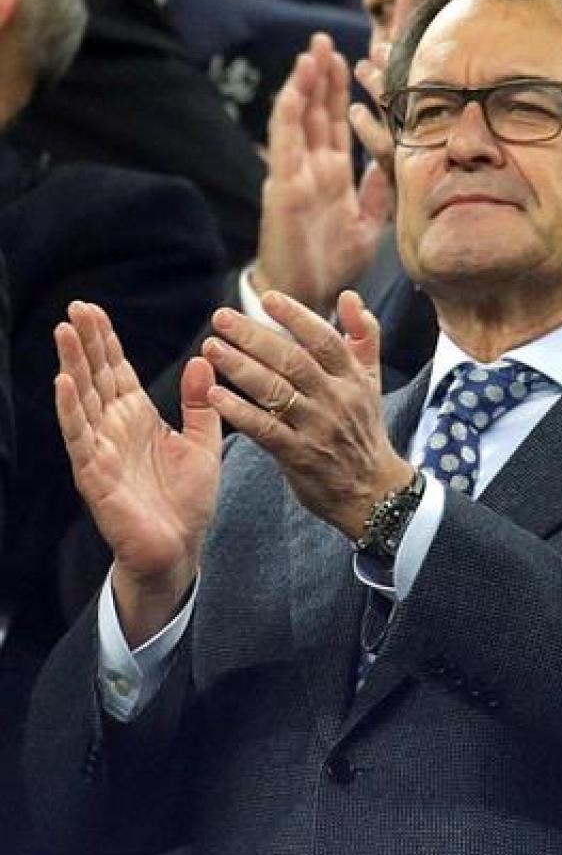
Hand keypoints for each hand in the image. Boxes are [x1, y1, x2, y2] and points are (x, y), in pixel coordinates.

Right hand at [54, 303, 221, 645]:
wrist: (179, 548)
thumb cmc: (187, 499)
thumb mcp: (203, 443)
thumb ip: (200, 403)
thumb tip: (202, 359)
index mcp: (138, 416)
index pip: (116, 370)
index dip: (106, 340)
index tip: (94, 309)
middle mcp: (114, 427)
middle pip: (95, 375)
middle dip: (86, 342)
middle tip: (76, 306)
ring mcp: (100, 448)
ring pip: (81, 398)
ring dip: (71, 364)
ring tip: (64, 331)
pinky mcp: (94, 472)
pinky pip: (79, 435)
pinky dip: (70, 408)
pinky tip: (63, 382)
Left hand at [200, 290, 414, 540]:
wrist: (372, 490)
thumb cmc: (363, 429)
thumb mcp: (371, 381)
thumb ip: (363, 336)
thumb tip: (348, 297)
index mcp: (353, 378)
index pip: (324, 339)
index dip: (296, 317)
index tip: (267, 298)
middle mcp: (337, 399)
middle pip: (293, 360)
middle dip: (254, 336)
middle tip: (221, 317)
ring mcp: (317, 428)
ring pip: (275, 391)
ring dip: (240, 368)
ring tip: (211, 348)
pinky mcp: (299, 455)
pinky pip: (265, 430)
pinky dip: (239, 412)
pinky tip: (213, 395)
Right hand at [255, 34, 391, 314]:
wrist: (308, 295)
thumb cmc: (334, 264)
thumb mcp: (368, 223)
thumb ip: (377, 191)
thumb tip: (389, 160)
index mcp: (334, 176)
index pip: (339, 124)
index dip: (345, 93)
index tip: (359, 62)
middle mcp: (313, 168)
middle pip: (318, 112)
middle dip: (323, 77)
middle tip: (327, 40)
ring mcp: (296, 173)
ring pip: (300, 117)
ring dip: (306, 83)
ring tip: (313, 50)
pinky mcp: (283, 183)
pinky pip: (285, 140)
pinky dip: (291, 110)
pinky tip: (297, 84)